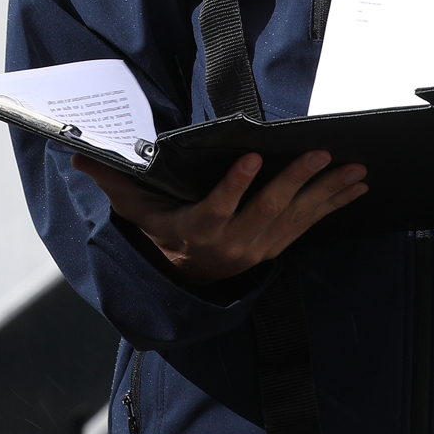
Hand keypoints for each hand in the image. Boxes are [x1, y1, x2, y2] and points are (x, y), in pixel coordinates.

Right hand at [71, 150, 366, 284]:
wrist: (186, 279)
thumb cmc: (160, 233)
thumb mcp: (134, 211)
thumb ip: (112, 181)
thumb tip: (77, 154)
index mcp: (199, 230)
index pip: (219, 207)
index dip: (237, 185)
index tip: (254, 158)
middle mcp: (233, 242)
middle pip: (268, 209)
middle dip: (296, 181)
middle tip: (319, 154)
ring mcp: (259, 246)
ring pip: (297, 216)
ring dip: (327, 192)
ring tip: (354, 169)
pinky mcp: (277, 245)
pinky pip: (310, 224)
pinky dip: (334, 204)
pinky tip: (356, 186)